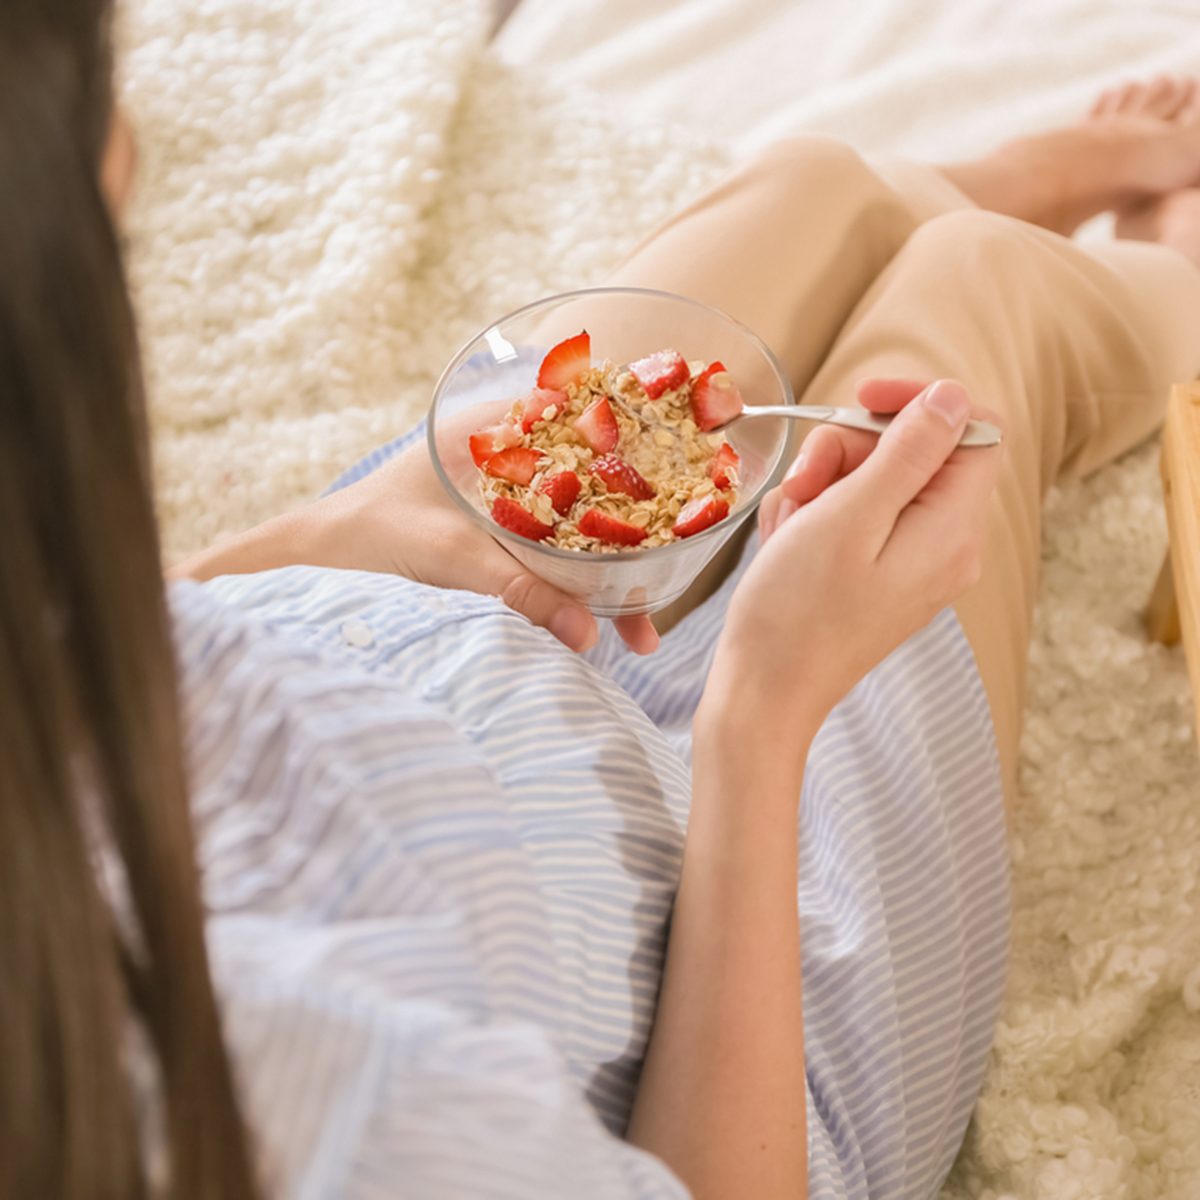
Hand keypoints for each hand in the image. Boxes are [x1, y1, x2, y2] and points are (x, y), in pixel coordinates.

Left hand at [173, 439, 660, 654]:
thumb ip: (522, 593)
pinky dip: (579, 586)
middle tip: (670, 579)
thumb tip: (590, 635)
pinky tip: (601, 626)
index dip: (638, 443)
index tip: (687, 474)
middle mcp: (508, 456)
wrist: (315, 562)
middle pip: (592, 486)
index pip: (585, 418)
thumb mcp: (452, 559)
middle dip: (634, 534)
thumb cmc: (373, 536)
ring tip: (642, 630)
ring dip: (609, 572)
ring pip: (577, 527)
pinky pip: (555, 556)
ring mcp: (505, 497)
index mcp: (495, 429)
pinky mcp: (497, 535)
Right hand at [703, 379, 1002, 736]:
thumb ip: (907, 453)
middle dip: (850, 451)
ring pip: (876, 481)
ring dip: (824, 485)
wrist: (764, 692)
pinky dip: (817, 517)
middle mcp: (947, 545)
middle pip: (914, 452)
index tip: (859, 399)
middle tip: (803, 483)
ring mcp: (913, 563)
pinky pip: (857, 518)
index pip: (972, 427)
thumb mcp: (848, 516)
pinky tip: (788, 544)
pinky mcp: (881, 576)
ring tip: (789, 525)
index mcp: (953, 529)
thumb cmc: (798, 610)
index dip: (918, 401)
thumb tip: (952, 398)